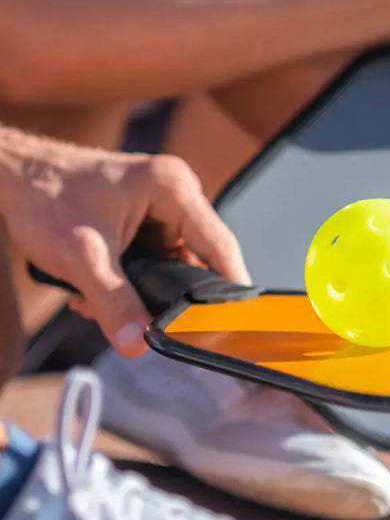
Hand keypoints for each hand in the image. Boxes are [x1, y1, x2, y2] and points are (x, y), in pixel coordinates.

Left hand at [0, 129, 249, 355]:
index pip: (220, 245)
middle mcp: (175, 192)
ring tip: (94, 297)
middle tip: (139, 319)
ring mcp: (160, 206)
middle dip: (167, 293)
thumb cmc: (44, 196)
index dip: (231, 288)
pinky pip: (152, 260)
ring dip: (139, 290)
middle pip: (197, 260)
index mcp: (173, 188)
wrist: (10, 176)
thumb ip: (112, 301)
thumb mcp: (81, 256)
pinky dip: (127, 280)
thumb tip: (139, 342)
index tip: (237, 326)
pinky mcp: (144, 218)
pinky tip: (93, 287)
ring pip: (171, 265)